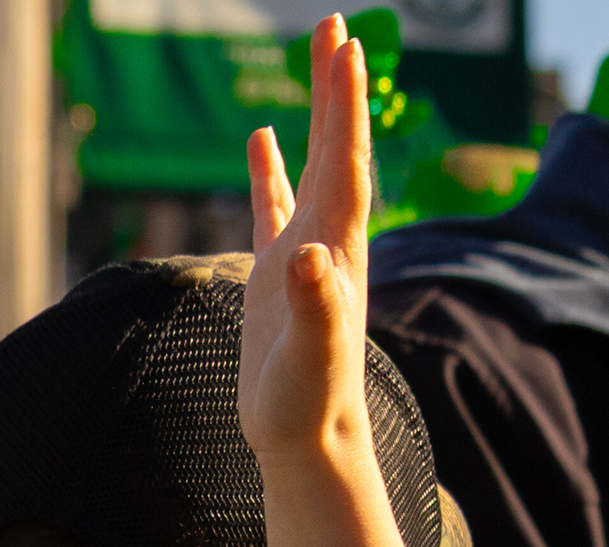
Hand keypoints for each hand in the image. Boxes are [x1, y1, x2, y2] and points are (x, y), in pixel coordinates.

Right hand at [237, 17, 376, 470]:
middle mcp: (328, 240)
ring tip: (318, 56)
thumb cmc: (309, 404)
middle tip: (335, 24)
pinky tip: (262, 135)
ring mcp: (303, 253)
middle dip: (337, 86)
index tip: (346, 47)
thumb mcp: (311, 356)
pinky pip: (275, 204)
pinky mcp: (278, 274)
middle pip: (338, 147)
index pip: (346, 161)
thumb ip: (315, 306)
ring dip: (316, 113)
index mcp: (338, 248)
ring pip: (313, 165)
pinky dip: (271, 168)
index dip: (346, 106)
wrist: (310, 443)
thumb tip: (310, 255)